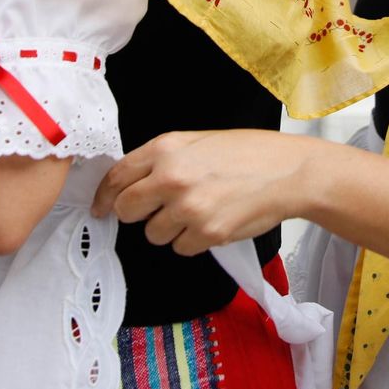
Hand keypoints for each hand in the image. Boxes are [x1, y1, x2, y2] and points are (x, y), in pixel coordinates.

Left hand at [92, 129, 317, 255]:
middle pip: (126, 210)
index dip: (103, 196)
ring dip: (170, 229)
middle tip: (159, 210)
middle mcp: (171, 177)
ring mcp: (188, 207)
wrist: (289, 171)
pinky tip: (214, 221)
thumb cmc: (249, 152)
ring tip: (200, 211)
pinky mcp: (206, 233)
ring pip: (154, 234)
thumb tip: (132, 182)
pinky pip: (181, 248)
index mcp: (166, 148)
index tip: (100, 208)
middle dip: (138, 214)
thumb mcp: (199, 141)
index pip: (117, 176)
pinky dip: (193, 241)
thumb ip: (163, 159)